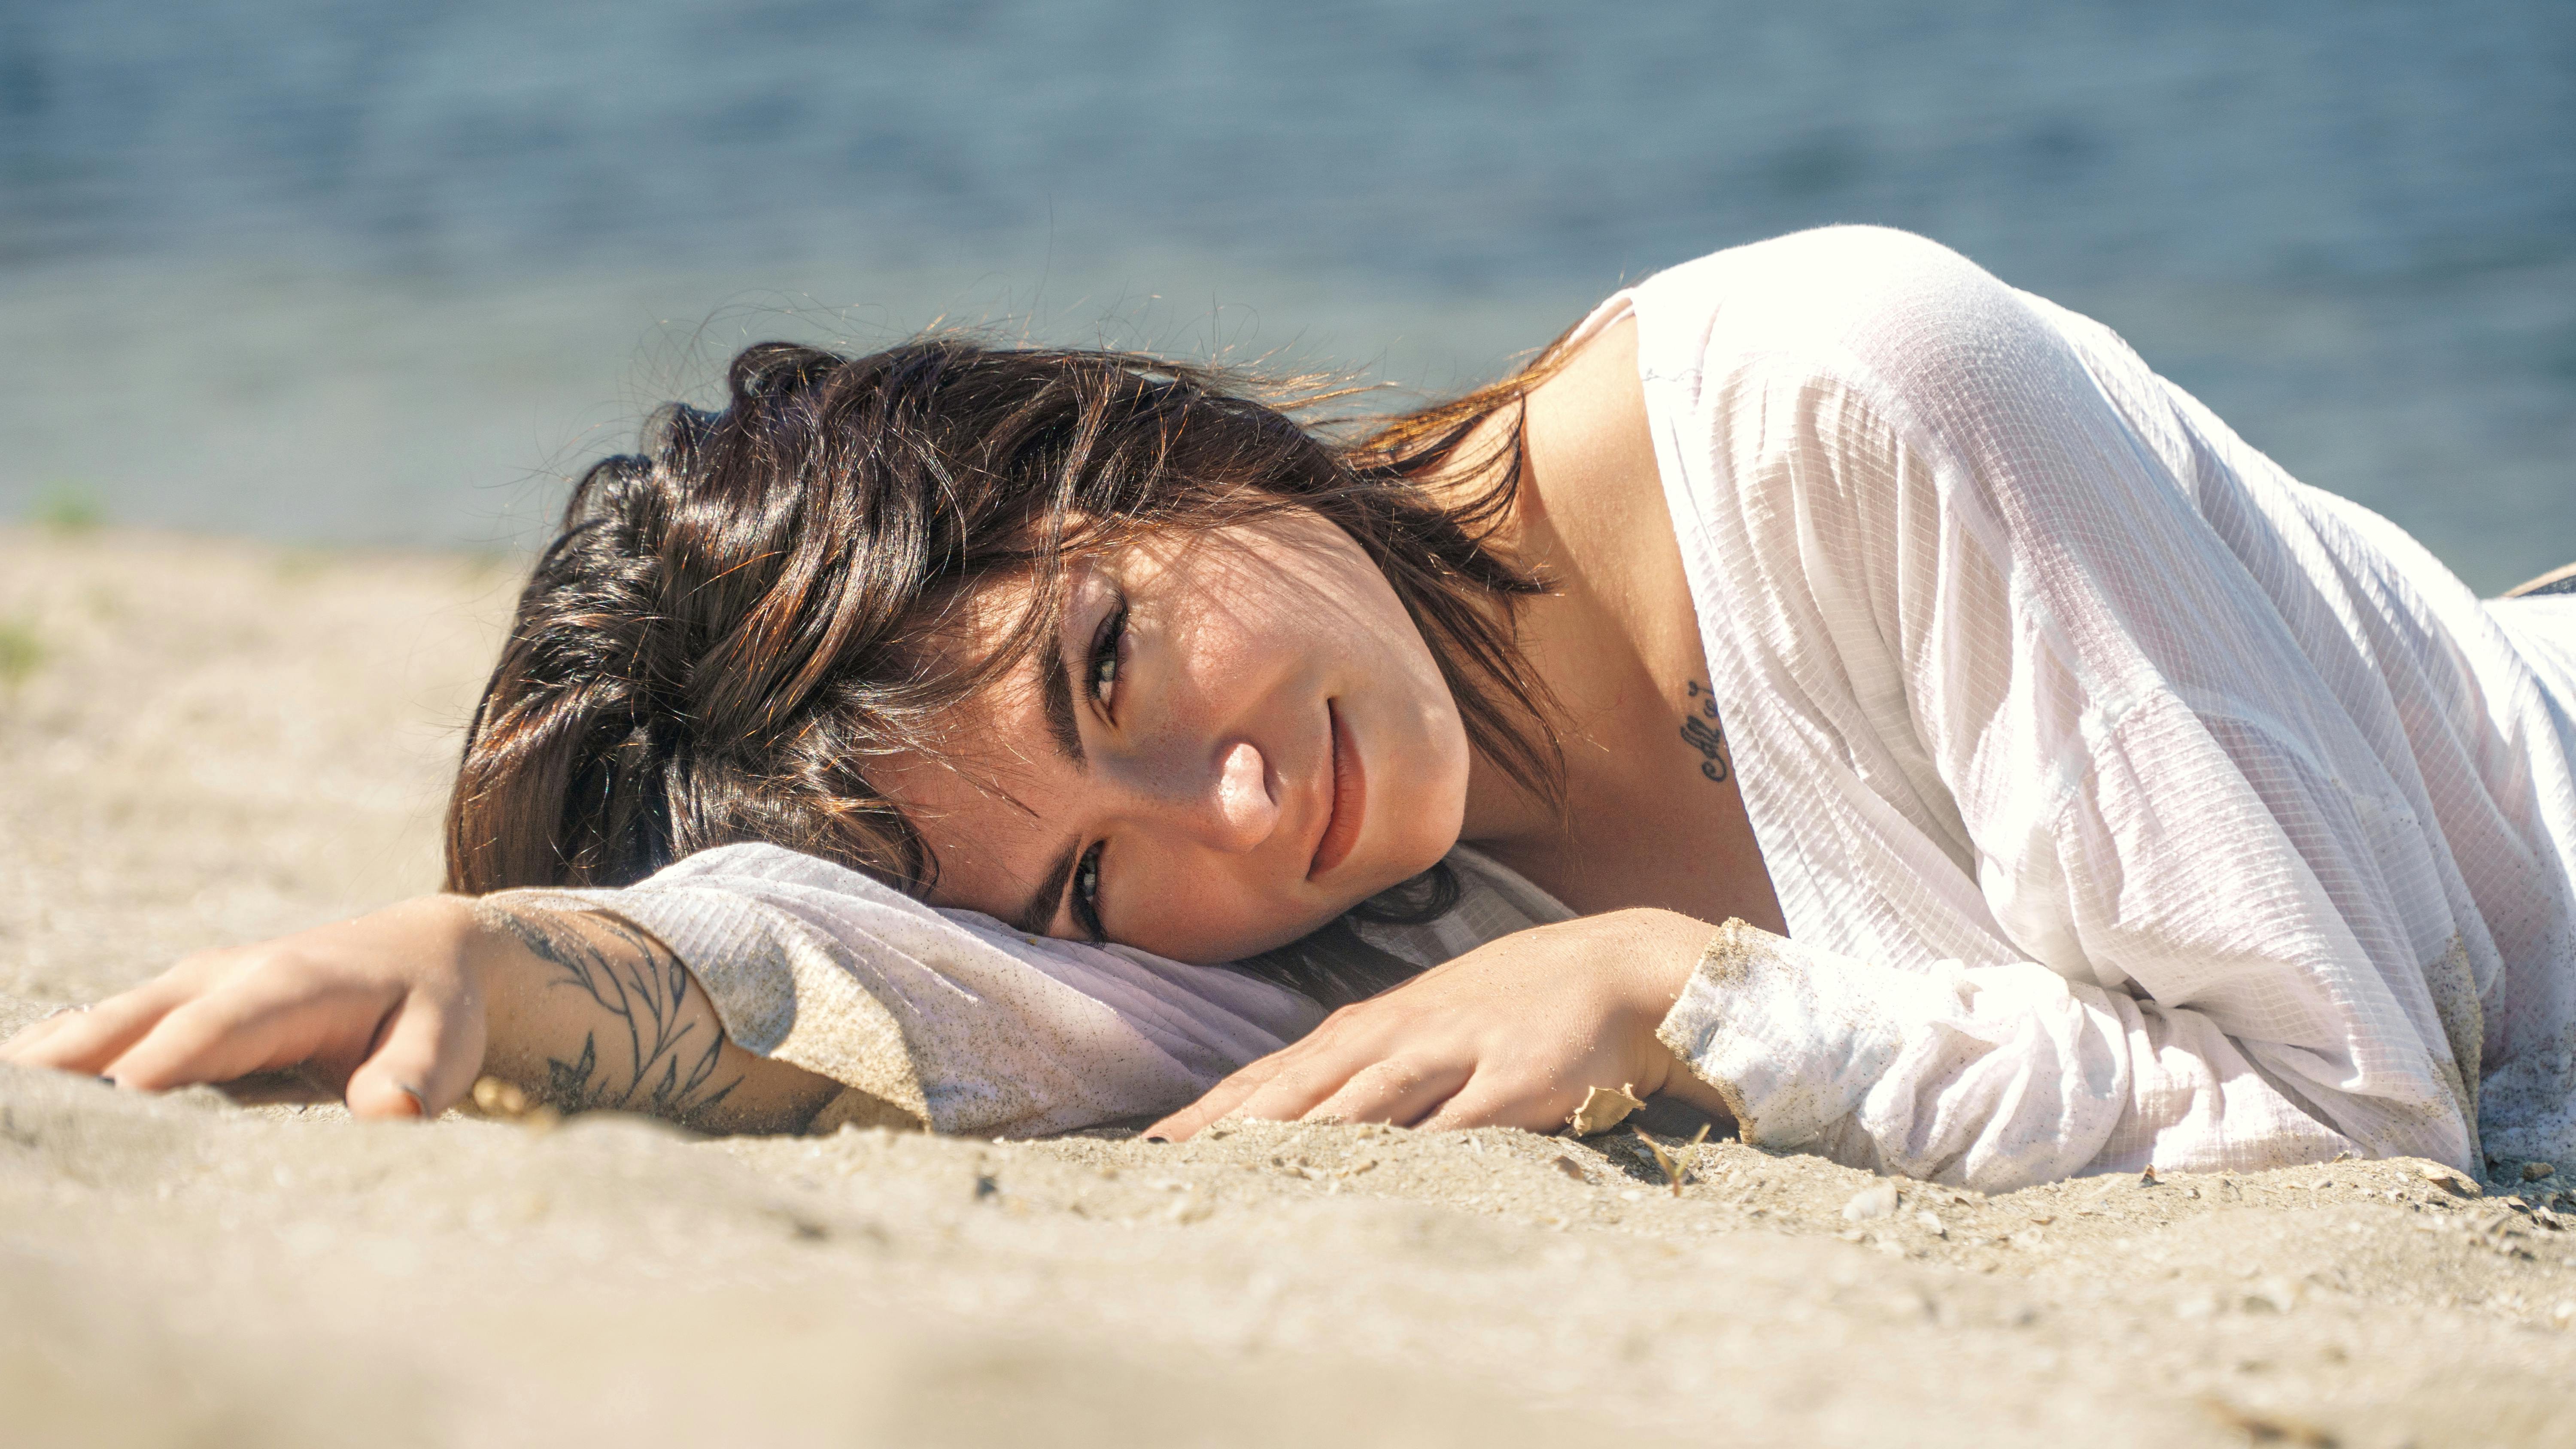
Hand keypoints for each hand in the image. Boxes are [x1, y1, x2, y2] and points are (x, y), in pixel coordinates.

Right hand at [0, 897, 489, 1119]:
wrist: (426, 954)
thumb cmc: (435, 1011)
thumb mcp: (445, 1042)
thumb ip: (415, 1075)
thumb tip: (389, 1112)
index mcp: (287, 986)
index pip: (209, 1031)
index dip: (157, 1065)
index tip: (109, 1103)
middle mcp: (224, 978)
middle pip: (130, 1023)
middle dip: (66, 1067)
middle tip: (15, 1118)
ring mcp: (189, 989)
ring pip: (100, 1025)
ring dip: (47, 1067)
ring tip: (8, 1118)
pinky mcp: (174, 1006)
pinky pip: (103, 1033)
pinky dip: (60, 1062)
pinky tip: (20, 1106)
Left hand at [1147, 908, 1724, 1139]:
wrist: (1623, 969)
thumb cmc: (1518, 1003)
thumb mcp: (1430, 1023)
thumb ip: (1371, 1067)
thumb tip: (1300, 1111)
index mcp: (1378, 1024)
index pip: (1278, 1071)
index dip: (1215, 1109)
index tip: (1153, 1145)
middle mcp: (1403, 1033)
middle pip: (1301, 1083)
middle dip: (1230, 1124)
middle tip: (1165, 1161)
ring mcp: (1457, 1052)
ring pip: (1363, 1096)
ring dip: (1298, 1131)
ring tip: (1237, 1166)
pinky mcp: (1513, 1080)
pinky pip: (1455, 1122)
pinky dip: (1409, 1149)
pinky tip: (1371, 1178)